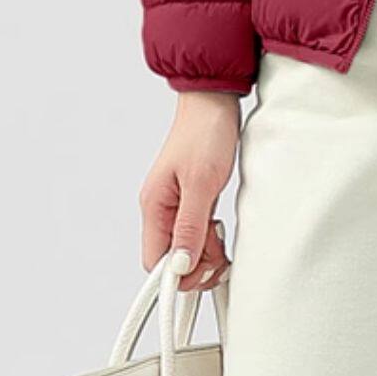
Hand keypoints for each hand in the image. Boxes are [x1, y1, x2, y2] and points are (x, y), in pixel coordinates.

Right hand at [139, 91, 239, 291]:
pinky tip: (221, 230)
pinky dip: (211, 238)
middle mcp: (161, 209)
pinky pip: (198, 233)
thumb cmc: (205, 132)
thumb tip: (179, 266)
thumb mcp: (201, 183)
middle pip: (171, 259)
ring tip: (222, 239)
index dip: (177, 275)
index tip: (202, 274)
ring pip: (187, 248)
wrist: (216, 100)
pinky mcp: (192, 200)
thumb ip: (190, 227)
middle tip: (219, 255)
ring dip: (207, 251)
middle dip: (196, 264)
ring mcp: (176, 205)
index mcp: (154, 206)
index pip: (155, 262)